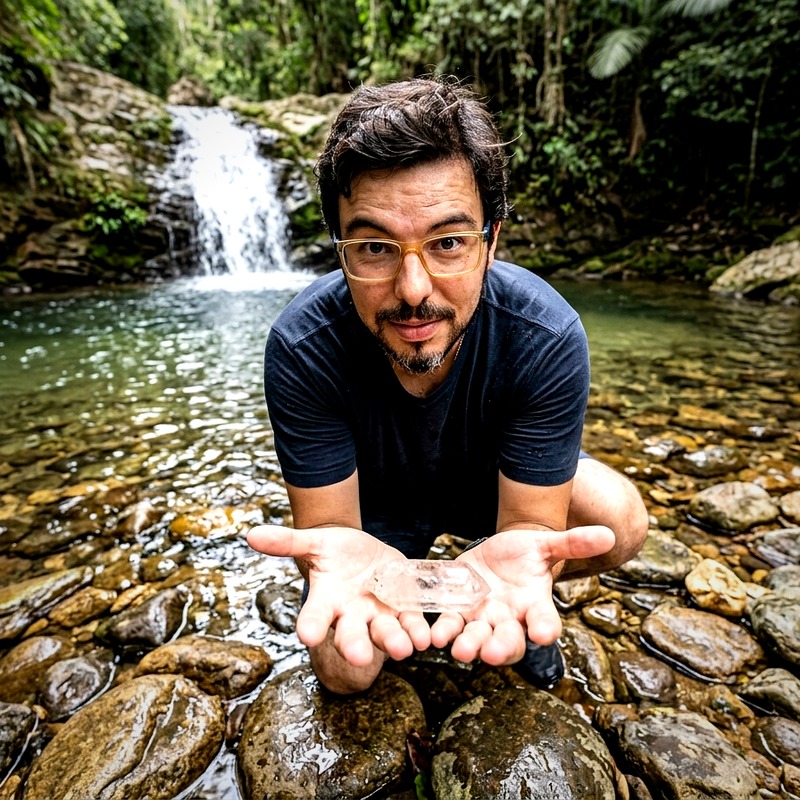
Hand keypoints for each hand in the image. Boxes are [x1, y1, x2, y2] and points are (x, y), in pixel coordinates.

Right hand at [247, 524, 430, 667]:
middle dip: (355, 645)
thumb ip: (288, 542)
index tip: (307, 635)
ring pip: (386, 633)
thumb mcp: (316, 542)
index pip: (314, 617)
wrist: (365, 554)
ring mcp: (379, 616)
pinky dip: (419, 630)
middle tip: (359, 656)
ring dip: (394, 641)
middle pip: (351, 634)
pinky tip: (427, 636)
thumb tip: (250, 534)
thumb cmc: (336, 552)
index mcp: (327, 601)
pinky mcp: (405, 610)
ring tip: (402, 648)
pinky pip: (413, 623)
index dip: (311, 626)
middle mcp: (351, 615)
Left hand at [430, 525, 614, 665]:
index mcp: (534, 604)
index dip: (544, 628)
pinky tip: (434, 635)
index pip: (544, 621)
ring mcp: (482, 618)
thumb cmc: (525, 554)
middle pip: (508, 641)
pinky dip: (442, 631)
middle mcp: (509, 619)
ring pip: (477, 638)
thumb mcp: (545, 545)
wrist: (496, 554)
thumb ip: (573, 543)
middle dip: (500, 648)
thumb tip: (609, 534)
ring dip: (469, 645)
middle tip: (492, 653)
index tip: (542, 634)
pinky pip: (449, 625)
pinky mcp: (457, 611)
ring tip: (460, 650)